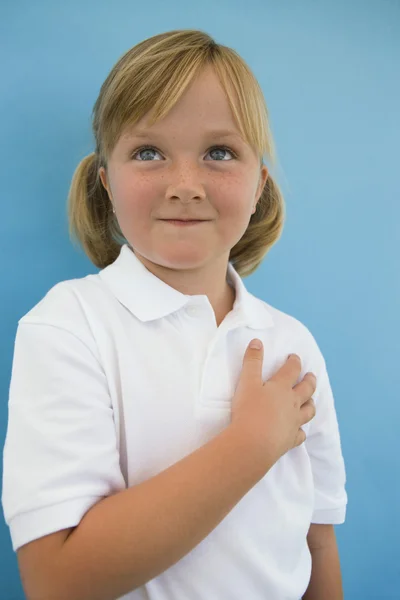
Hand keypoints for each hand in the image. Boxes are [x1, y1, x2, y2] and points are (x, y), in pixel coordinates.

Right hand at [230, 339, 316, 468]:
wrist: (252, 443)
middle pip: (306, 389)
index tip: (295, 357)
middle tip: (311, 376)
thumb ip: (252, 361)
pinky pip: (300, 434)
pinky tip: (299, 430)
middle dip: (309, 381)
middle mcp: (292, 403)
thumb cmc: (248, 410)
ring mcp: (294, 422)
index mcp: (282, 387)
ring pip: (308, 411)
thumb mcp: (247, 382)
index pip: (292, 370)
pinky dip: (301, 431)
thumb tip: (257, 342)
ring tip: (311, 400)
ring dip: (310, 404)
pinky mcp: (290, 440)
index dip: (294, 362)